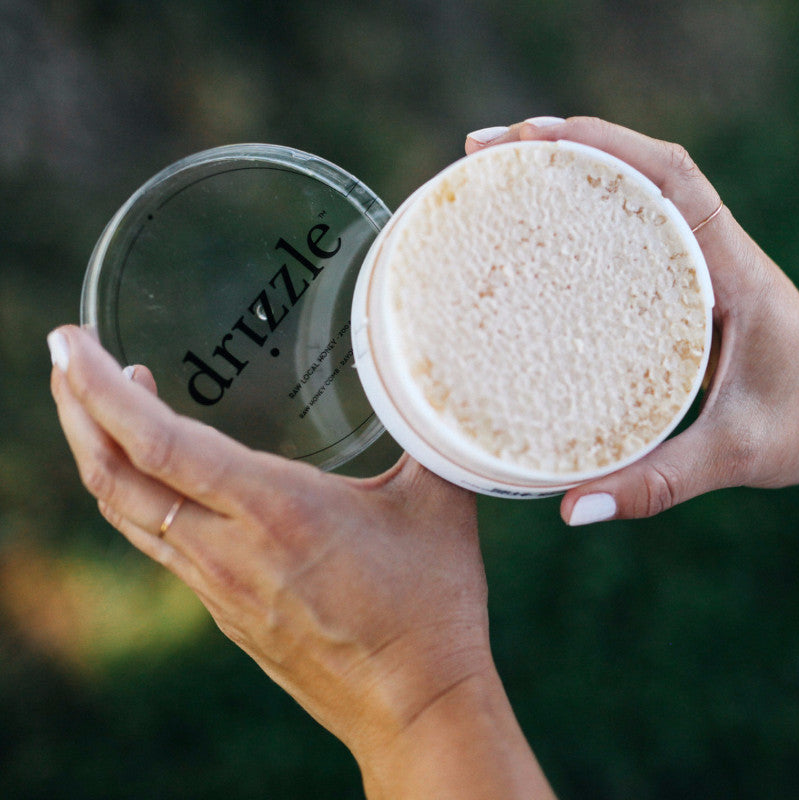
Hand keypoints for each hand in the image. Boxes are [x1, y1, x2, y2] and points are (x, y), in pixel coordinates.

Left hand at [47, 325, 554, 798]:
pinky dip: (135, 492)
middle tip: (67, 356)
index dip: (99, 389)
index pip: (157, 442)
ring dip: (99, 450)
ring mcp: (217, 585)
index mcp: (274, 510)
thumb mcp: (439, 502)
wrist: (414, 705)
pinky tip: (160, 475)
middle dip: (76, 408)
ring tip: (101, 403)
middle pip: (114, 475)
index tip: (67, 343)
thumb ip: (427, 434)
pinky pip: (155, 540)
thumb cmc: (430, 604)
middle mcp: (228, 548)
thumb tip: (428, 383)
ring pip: (125, 512)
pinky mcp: (223, 609)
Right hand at [467, 117, 798, 523]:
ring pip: (637, 199)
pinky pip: (634, 241)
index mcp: (734, 271)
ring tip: (504, 180)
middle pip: (642, 171)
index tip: (533, 136)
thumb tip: (573, 510)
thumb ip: (658, 484)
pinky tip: (543, 243)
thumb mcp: (738, 454)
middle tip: (488, 153)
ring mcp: (701, 270)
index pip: (673, 178)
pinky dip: (588, 224)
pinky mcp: (687, 294)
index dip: (604, 144)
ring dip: (574, 177)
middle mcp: (716, 256)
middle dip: (565, 148)